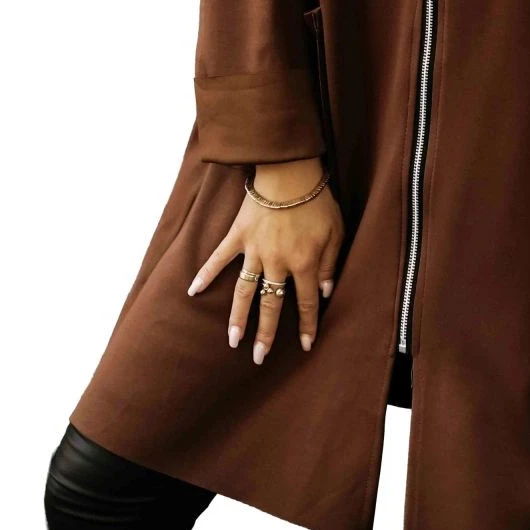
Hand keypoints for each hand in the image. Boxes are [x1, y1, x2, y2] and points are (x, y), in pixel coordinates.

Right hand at [186, 158, 345, 364]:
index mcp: (303, 262)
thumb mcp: (335, 232)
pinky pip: (219, 258)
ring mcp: (254, 250)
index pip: (306, 302)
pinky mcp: (238, 235)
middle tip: (259, 358)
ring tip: (232, 339)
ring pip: (244, 290)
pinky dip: (205, 274)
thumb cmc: (317, 201)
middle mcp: (277, 262)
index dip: (307, 325)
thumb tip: (324, 291)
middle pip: (271, 305)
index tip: (306, 346)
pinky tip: (194, 291)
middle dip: (266, 333)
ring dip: (238, 316)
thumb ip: (330, 264)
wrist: (290, 171)